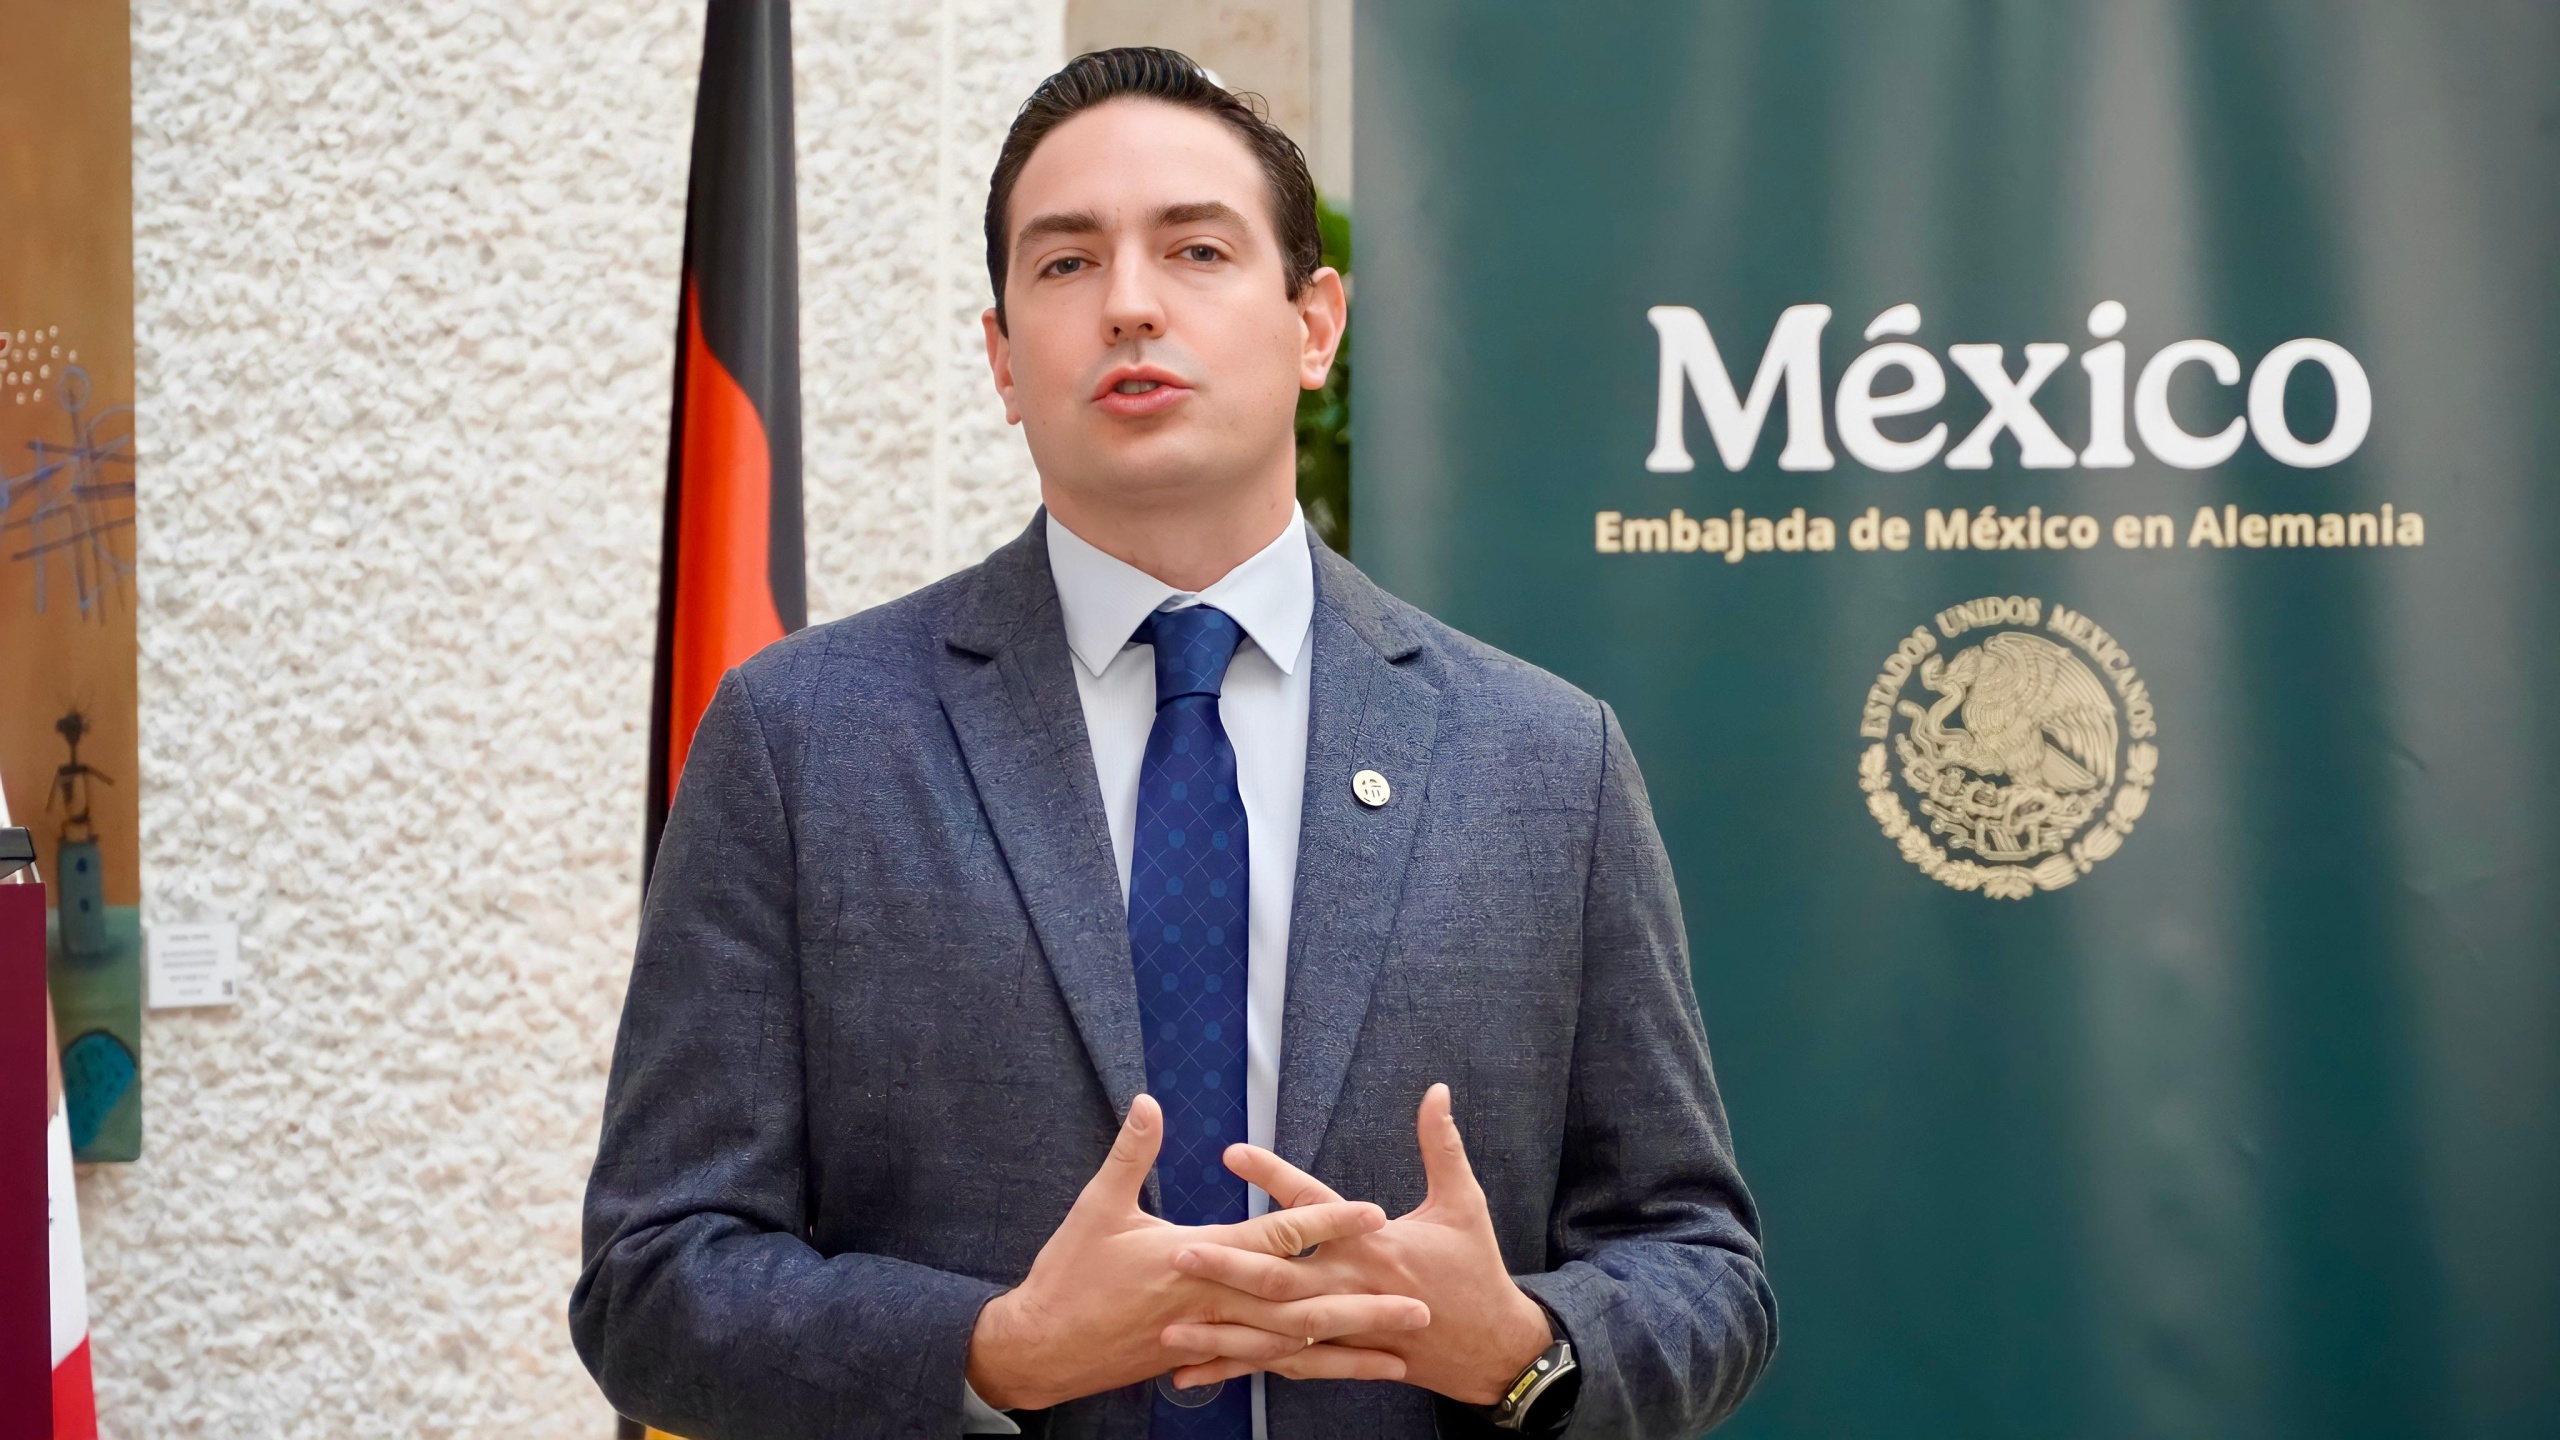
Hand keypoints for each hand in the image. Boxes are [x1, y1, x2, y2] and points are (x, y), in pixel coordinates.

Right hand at [965, 1094, 1432, 1410]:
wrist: (1042, 1349)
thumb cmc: (1068, 1277)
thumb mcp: (1096, 1207)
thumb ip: (1130, 1154)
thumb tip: (1148, 1100)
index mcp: (1197, 1260)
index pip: (1276, 1238)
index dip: (1327, 1223)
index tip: (1374, 1214)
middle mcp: (1216, 1303)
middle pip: (1304, 1304)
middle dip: (1363, 1305)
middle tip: (1419, 1306)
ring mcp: (1213, 1337)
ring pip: (1294, 1347)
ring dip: (1349, 1350)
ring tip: (1399, 1354)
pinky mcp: (1204, 1358)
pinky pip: (1266, 1366)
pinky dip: (1307, 1370)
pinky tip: (1338, 1372)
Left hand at [1164, 1084, 1553, 1404]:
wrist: (1494, 1350)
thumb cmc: (1477, 1270)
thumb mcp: (1465, 1203)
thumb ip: (1442, 1145)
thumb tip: (1436, 1090)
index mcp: (1375, 1246)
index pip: (1316, 1207)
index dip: (1275, 1177)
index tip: (1232, 1152)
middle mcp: (1352, 1288)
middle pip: (1283, 1280)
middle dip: (1229, 1269)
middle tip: (1179, 1254)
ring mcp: (1343, 1330)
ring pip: (1273, 1333)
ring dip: (1222, 1332)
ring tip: (1169, 1327)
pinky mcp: (1338, 1356)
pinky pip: (1280, 1364)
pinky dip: (1238, 1368)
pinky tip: (1192, 1372)